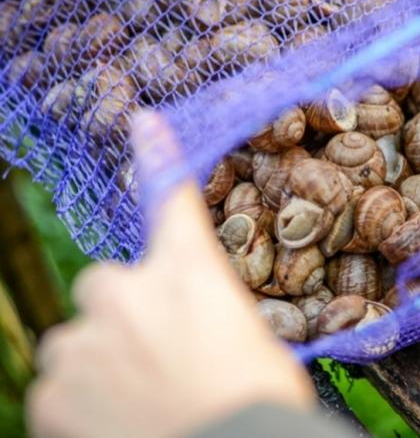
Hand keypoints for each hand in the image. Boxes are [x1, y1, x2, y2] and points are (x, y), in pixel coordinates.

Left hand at [27, 112, 314, 437]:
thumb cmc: (257, 404)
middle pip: (109, 286)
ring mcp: (81, 343)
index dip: (158, 157)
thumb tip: (195, 328)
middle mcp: (125, 293)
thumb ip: (210, 319)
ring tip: (141, 403)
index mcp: (188, 274)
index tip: (144, 123)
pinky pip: (59, 390)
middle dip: (124, 315)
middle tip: (158, 360)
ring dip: (102, 363)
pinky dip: (82, 406)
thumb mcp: (254, 345)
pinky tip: (119, 425)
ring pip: (79, 342)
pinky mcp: (51, 394)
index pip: (171, 200)